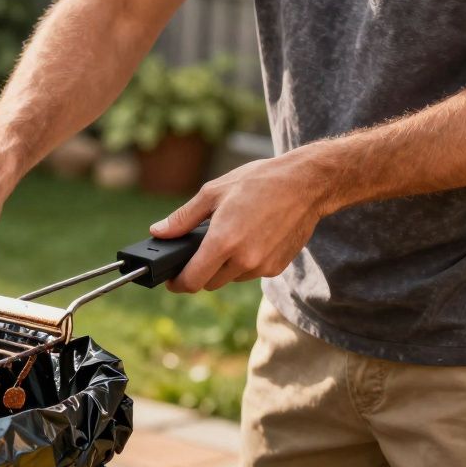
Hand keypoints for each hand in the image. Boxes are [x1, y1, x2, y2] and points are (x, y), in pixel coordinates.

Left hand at [151, 154, 327, 291]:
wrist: (307, 183)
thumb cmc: (259, 182)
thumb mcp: (213, 192)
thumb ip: (183, 218)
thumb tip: (158, 232)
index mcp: (223, 242)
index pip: (192, 281)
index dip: (178, 283)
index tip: (172, 280)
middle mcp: (243, 260)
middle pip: (209, 282)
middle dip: (201, 270)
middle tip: (202, 249)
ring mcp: (262, 266)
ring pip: (230, 279)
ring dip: (224, 266)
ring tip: (231, 236)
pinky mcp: (277, 267)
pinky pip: (251, 273)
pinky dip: (245, 262)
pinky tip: (251, 238)